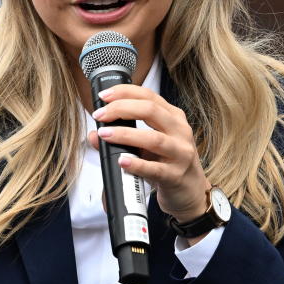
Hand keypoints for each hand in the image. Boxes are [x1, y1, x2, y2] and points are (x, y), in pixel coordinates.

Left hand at [87, 84, 210, 222]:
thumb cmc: (167, 162)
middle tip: (100, 115)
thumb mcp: (146, 145)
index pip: (148, 96)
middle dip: (121, 109)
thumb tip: (94, 135)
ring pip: (153, 138)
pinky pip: (155, 169)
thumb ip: (121, 137)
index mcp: (173, 117)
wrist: (189, 191)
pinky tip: (122, 161)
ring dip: (125, 135)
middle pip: (151, 110)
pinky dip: (137, 164)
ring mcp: (180, 153)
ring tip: (105, 135)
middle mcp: (180, 131)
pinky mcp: (176, 176)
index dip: (124, 92)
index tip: (103, 96)